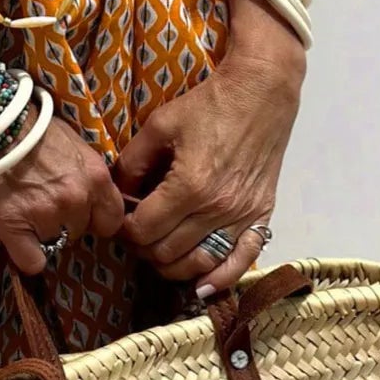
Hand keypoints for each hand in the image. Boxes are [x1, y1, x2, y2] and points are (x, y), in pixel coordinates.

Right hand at [0, 109, 126, 274]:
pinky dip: (24, 254)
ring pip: (56, 244)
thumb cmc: (30, 127)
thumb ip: (87, 172)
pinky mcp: (15, 228)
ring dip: (43, 232)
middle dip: (67, 223)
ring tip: (23, 207)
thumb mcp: (74, 143)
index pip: (113, 218)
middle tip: (44, 204)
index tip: (81, 213)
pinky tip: (16, 237)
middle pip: (82, 232)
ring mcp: (47, 216)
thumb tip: (89, 194)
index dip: (96, 218)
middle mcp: (78, 199)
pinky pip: (31, 262)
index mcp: (97, 177)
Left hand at [113, 44, 303, 295]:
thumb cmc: (209, 104)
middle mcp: (217, 207)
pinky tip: (203, 286)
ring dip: (173, 266)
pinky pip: (242, 261)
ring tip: (161, 250)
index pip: (143, 230)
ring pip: (199, 263)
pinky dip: (221, 278)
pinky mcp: (261, 216)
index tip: (121, 220)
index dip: (124, 230)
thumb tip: (117, 192)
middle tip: (138, 232)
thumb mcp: (160, 125)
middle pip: (167, 252)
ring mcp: (242, 215)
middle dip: (144, 248)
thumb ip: (133, 163)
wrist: (261, 93)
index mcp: (188, 185)